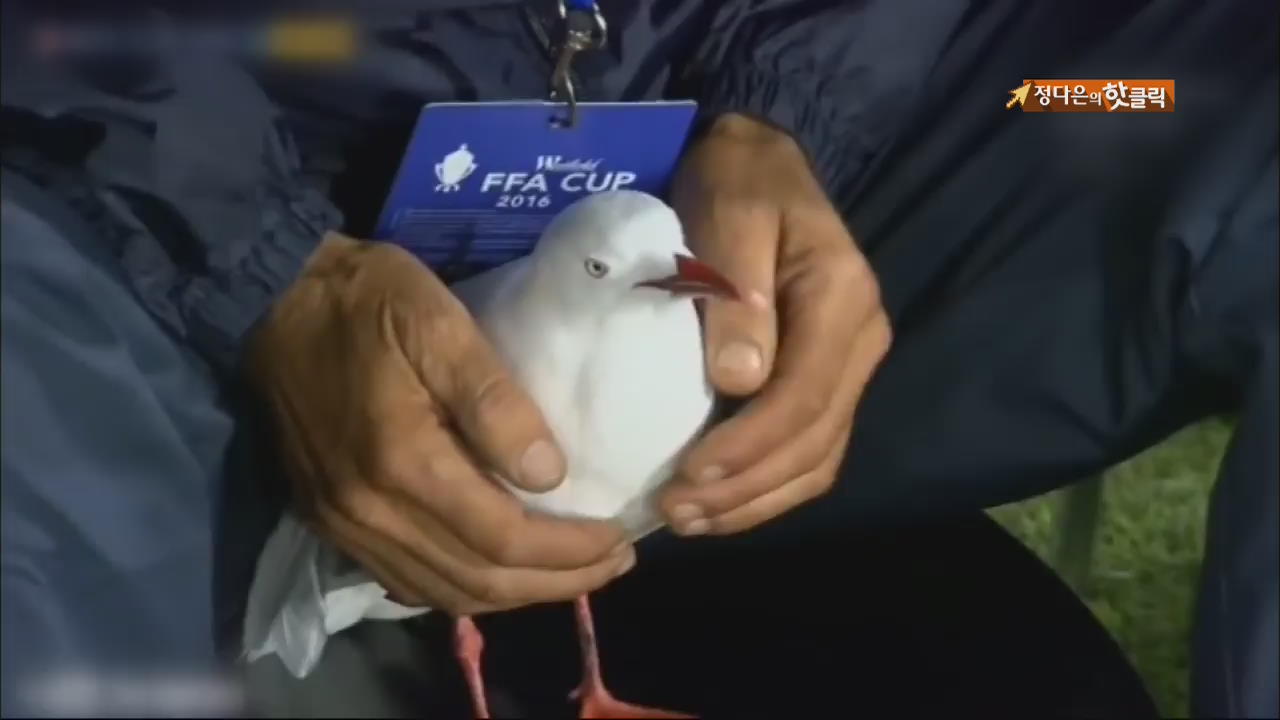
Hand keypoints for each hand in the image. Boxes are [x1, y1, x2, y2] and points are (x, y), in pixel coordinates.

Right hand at [248, 233, 633, 613]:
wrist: (271, 299)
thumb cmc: (367, 301)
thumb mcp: (440, 323)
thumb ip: (495, 402)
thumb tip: (549, 475)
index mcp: (402, 464)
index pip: (503, 539)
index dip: (569, 552)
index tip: (619, 539)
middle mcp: (369, 513)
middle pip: (479, 581)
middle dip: (556, 583)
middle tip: (612, 563)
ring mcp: (343, 525)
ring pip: (443, 593)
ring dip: (514, 595)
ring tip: (570, 574)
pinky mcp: (329, 521)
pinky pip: (407, 581)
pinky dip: (463, 589)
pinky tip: (499, 572)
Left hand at [660, 114, 891, 535]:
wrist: (758, 159)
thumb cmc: (737, 181)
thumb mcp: (729, 216)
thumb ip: (735, 293)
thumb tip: (738, 382)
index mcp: (842, 300)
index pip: (803, 398)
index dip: (747, 449)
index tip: (686, 477)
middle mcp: (860, 341)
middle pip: (814, 442)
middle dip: (746, 489)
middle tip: (677, 514)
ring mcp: (848, 364)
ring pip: (816, 458)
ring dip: (755, 500)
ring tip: (691, 521)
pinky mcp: (826, 377)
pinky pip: (808, 449)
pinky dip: (765, 485)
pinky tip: (719, 500)